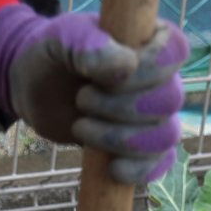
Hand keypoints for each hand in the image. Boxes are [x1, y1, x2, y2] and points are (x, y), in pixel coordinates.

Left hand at [0, 6, 186, 184]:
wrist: (36, 89)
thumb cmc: (54, 55)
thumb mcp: (63, 39)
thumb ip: (89, 44)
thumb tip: (127, 66)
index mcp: (151, 41)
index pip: (174, 52)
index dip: (149, 67)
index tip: (109, 75)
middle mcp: (162, 79)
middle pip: (168, 100)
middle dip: (120, 107)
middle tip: (82, 98)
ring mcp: (155, 116)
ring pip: (164, 137)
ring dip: (121, 139)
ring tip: (81, 127)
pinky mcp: (143, 149)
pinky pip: (159, 165)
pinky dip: (139, 171)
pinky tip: (113, 169)